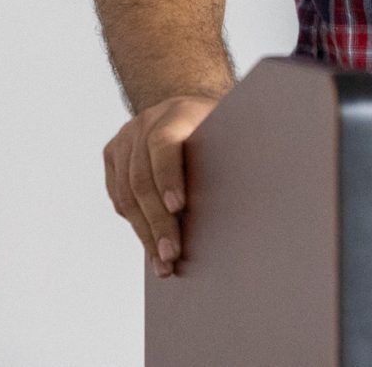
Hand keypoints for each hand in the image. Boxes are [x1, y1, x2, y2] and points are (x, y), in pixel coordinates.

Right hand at [103, 93, 220, 276]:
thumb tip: (258, 191)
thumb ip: (237, 152)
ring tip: (163, 265)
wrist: (185, 106)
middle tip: (171, 255)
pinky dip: (136, 225)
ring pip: (126, 194)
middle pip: (142, 178)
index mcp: (176, 113)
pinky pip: (119, 198)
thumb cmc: (219, 126)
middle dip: (158, 222)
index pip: (165, 145)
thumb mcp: (231, 129)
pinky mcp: (113, 156)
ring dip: (145, 234)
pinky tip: (151, 248)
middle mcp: (144, 123)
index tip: (179, 208)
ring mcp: (124, 139)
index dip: (169, 177)